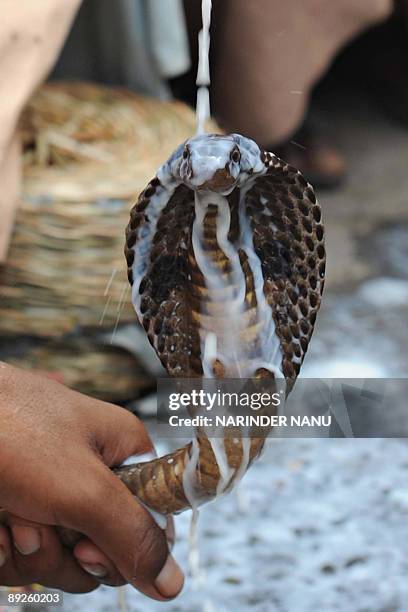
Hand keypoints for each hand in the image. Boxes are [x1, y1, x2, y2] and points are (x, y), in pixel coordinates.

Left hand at [0, 363, 183, 599]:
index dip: (123, 547)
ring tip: (8, 512)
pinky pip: (24, 555)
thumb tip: (173, 582)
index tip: (88, 550)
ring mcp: (53, 493)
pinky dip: (4, 547)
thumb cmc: (12, 429)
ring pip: (58, 559)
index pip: (151, 523)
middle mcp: (92, 476)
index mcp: (123, 455)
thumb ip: (131, 534)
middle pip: (101, 551)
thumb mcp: (82, 488)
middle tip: (39, 525)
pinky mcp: (20, 507)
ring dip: (27, 549)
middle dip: (62, 552)